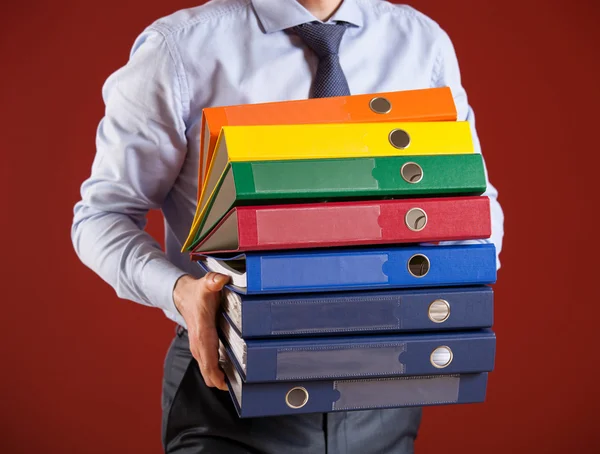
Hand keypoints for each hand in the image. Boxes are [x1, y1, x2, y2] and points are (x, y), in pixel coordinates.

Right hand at [173, 272, 230, 390]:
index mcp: (202, 332)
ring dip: (217, 378)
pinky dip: (215, 372)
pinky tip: (228, 377)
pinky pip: (208, 364)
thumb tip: (220, 280)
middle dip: (218, 381)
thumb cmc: (198, 293)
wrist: (183, 295)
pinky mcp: (201, 347)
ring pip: (206, 369)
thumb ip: (213, 282)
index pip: (207, 357)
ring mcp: (199, 347)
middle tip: (237, 389)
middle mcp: (199, 343)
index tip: (224, 384)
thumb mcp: (207, 284)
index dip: (214, 372)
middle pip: (206, 369)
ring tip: (235, 386)